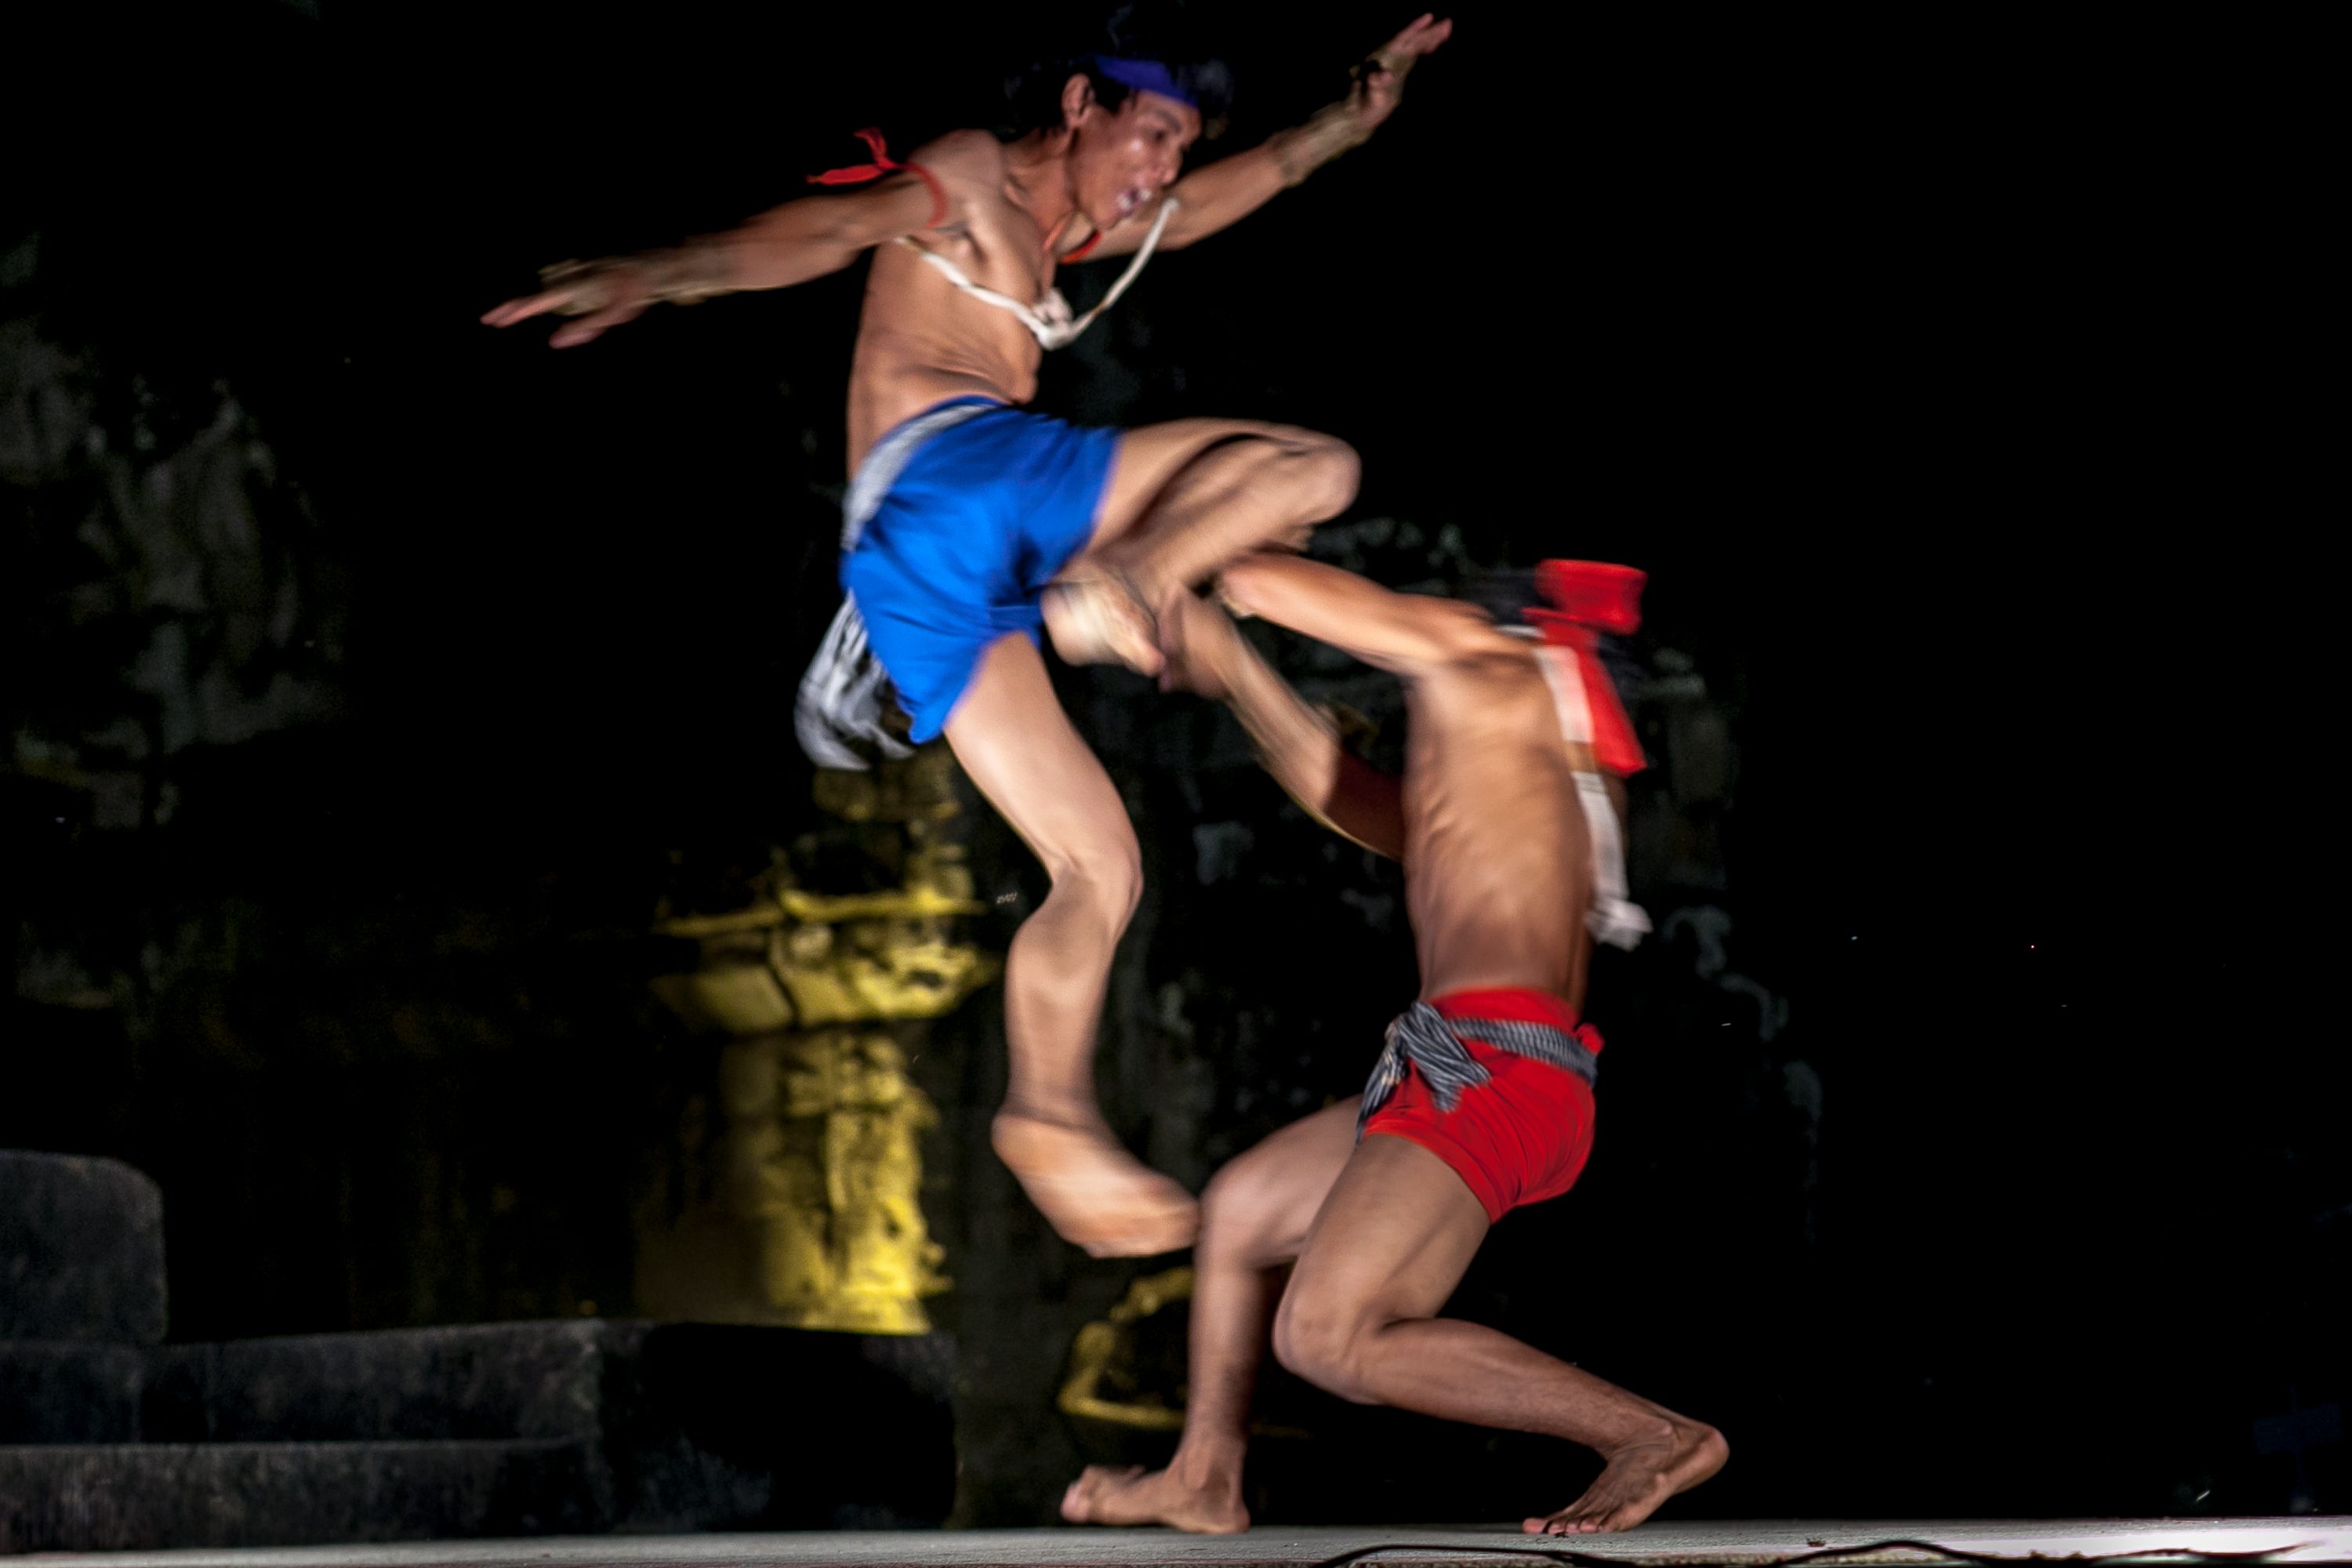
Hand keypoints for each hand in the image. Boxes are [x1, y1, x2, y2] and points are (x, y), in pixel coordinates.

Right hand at [479, 259, 650, 348]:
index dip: (515, 311)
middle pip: (534, 294)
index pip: (538, 302)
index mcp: (576, 286)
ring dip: (539, 303)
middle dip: (513, 307)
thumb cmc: (633, 292)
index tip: (493, 320)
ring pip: (547, 291)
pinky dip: (552, 296)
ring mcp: (572, 270)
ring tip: (545, 309)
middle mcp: (569, 275)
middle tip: (490, 319)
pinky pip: (557, 285)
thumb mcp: (613, 315)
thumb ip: (584, 328)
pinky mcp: (576, 270)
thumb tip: (553, 342)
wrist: (648, 266)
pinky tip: (567, 299)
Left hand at [1348, 13, 1452, 132]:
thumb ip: (1376, 84)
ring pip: (1413, 46)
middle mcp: (1388, 58)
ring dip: (1428, 38)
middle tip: (1449, 23)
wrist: (1357, 115)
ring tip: (1447, 30)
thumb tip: (1385, 75)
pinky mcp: (1397, 71)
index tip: (1430, 17)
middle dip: (1429, 32)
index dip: (1415, 28)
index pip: (1402, 40)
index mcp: (1383, 59)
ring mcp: (1393, 64)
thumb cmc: (1364, 107)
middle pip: (1411, 40)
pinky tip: (1431, 48)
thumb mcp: (1370, 97)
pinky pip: (1412, 55)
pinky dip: (1423, 49)